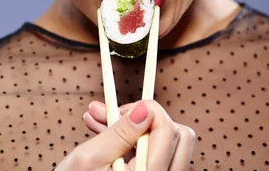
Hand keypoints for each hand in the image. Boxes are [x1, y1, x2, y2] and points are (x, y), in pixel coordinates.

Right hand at [55, 100, 194, 169]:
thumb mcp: (88, 158)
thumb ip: (119, 133)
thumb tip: (145, 109)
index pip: (168, 132)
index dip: (147, 110)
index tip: (122, 109)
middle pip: (180, 137)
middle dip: (147, 118)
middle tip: (116, 115)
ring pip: (168, 144)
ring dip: (136, 128)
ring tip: (99, 120)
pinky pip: (156, 155)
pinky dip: (133, 141)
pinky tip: (106, 134)